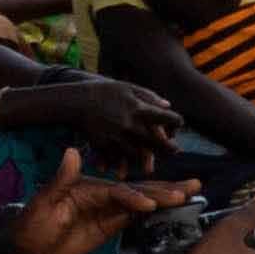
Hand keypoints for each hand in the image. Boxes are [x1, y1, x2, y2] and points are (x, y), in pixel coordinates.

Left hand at [0, 146, 190, 253]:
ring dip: (166, 197)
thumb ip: (61, 178)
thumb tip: (71, 151)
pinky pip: (138, 216)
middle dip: (164, 190)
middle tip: (190, 187)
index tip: (149, 204)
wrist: (28, 246)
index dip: (133, 196)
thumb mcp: (44, 200)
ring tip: (191, 192)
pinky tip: (175, 208)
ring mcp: (109, 210)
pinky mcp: (112, 223)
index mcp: (90, 188)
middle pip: (138, 191)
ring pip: (143, 202)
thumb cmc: (32, 222)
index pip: (117, 191)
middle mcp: (104, 195)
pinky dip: (157, 212)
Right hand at [27, 72, 182, 163]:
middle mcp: (130, 124)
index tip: (179, 124)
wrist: (75, 101)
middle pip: (155, 141)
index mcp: (138, 108)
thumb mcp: (128, 87)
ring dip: (146, 159)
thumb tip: (168, 105)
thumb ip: (149, 96)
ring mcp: (116, 136)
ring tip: (152, 164)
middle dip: (166, 147)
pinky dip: (121, 162)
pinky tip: (125, 166)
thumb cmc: (103, 91)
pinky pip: (116, 157)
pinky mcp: (103, 144)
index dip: (175, 121)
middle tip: (176, 151)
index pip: (165, 118)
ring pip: (137, 153)